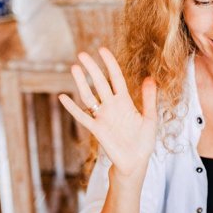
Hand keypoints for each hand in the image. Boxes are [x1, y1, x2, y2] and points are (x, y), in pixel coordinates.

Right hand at [58, 48, 156, 176]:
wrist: (136, 162)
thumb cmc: (144, 141)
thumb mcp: (150, 119)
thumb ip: (149, 99)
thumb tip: (150, 78)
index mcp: (125, 102)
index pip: (116, 78)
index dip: (110, 64)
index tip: (102, 50)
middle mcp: (112, 106)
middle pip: (100, 83)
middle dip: (92, 69)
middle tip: (82, 54)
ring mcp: (103, 117)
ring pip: (89, 96)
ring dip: (82, 83)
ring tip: (74, 68)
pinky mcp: (97, 130)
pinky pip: (82, 117)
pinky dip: (72, 108)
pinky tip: (63, 97)